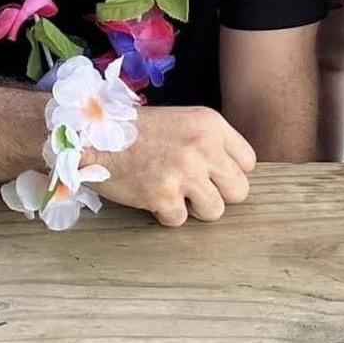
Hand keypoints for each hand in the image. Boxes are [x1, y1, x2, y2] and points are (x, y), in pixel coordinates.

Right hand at [91, 106, 256, 226]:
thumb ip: (211, 143)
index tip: (213, 175)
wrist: (94, 135)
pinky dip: (166, 214)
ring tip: (172, 191)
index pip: (248, 162)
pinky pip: (180, 220)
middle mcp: (203, 146)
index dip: (230, 173)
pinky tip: (151, 194)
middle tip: (195, 189)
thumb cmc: (140, 131)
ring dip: (193, 208)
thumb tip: (234, 174)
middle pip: (240, 191)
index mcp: (211, 124)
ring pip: (215, 211)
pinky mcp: (163, 195)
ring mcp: (184, 171)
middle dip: (219, 195)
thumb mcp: (184, 121)